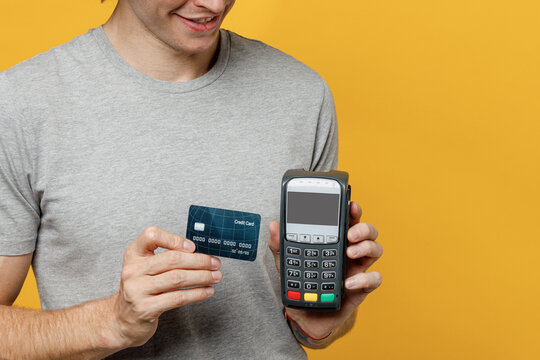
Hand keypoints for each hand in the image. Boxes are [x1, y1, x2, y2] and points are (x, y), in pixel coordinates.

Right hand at [111, 226, 221, 347]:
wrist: (122, 320)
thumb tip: (199, 253)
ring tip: (216, 276)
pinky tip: (207, 291)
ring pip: (178, 278)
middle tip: (215, 263)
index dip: (174, 239)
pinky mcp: (145, 308)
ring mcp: (137, 290)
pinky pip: (178, 298)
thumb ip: (165, 256)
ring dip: (202, 277)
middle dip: (199, 261)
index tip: (193, 247)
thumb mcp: (145, 267)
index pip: (151, 235)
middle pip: (172, 259)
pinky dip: (197, 294)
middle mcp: (133, 270)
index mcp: (133, 254)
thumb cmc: (140, 289)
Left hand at [268, 201, 382, 339]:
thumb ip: (280, 245)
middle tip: (350, 232)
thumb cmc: (301, 286)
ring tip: (350, 252)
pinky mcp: (361, 288)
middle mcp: (349, 251)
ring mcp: (357, 269)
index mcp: (333, 241)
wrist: (305, 316)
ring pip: (375, 250)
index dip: (352, 210)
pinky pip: (374, 279)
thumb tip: (273, 226)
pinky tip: (349, 283)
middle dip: (363, 227)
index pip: (346, 220)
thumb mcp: (287, 264)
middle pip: (367, 231)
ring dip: (366, 247)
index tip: (350, 204)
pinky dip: (365, 279)